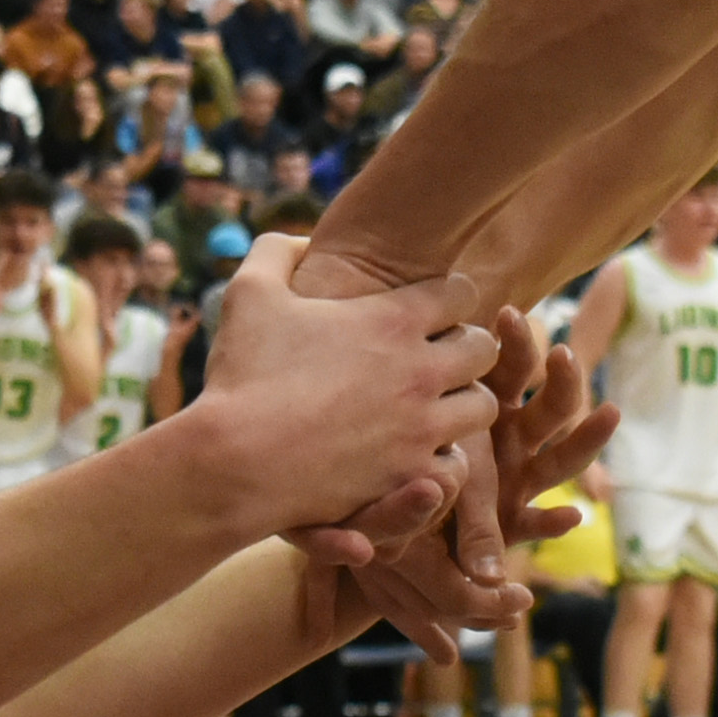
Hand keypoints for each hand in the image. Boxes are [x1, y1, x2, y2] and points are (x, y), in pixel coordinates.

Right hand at [202, 235, 493, 559]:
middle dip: (466, 346)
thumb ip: (278, 252)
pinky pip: (457, 462)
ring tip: (434, 405)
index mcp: (391, 321)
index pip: (459, 293)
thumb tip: (302, 242)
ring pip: (482, 406)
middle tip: (438, 356)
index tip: (430, 307)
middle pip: (484, 348)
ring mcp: (421, 427)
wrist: (233, 462)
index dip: (447, 295)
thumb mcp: (249, 293)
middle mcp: (419, 371)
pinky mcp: (410, 475)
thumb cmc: (240, 376)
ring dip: (462, 401)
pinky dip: (444, 455)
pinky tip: (417, 451)